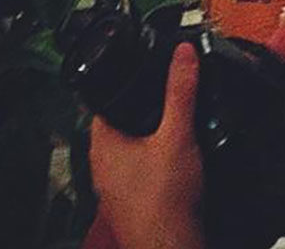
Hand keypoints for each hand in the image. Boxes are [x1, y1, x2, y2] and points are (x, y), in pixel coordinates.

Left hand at [89, 42, 205, 248]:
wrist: (172, 247)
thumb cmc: (163, 203)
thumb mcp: (178, 134)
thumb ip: (181, 91)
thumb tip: (182, 55)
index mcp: (102, 144)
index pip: (105, 98)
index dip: (126, 80)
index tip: (145, 69)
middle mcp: (102, 164)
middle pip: (122, 119)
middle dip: (146, 105)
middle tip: (170, 94)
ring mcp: (115, 184)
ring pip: (133, 143)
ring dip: (154, 131)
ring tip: (179, 122)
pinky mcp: (132, 198)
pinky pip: (142, 165)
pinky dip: (159, 155)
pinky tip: (180, 155)